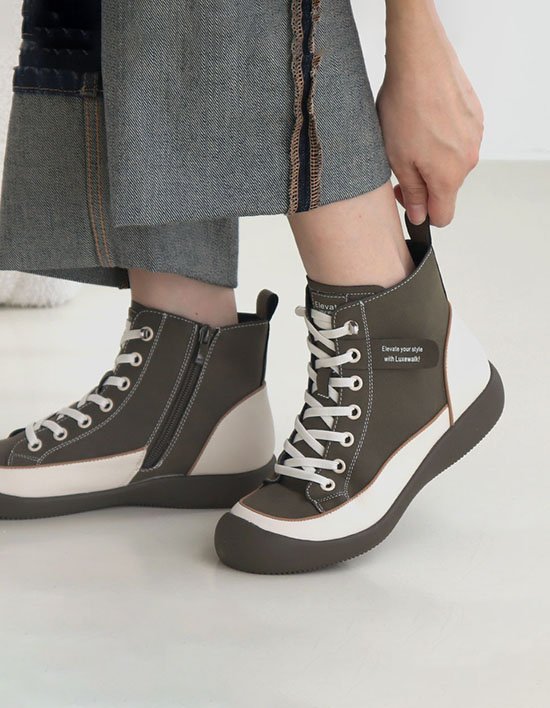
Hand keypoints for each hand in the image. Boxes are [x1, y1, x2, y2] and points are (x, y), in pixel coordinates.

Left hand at [377, 2, 483, 225]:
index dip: (422, 213)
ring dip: (433, 158)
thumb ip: (412, 192)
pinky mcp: (476, 117)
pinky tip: (425, 120)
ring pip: (452, 162)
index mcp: (448, 177)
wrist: (421, 62)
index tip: (406, 198)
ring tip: (411, 135)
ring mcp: (475, 137)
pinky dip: (443, 137)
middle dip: (425, 182)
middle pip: (447, 188)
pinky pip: (458, 139)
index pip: (443, 217)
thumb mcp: (397, 159)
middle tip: (400, 162)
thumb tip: (419, 215)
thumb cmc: (406, 107)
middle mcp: (468, 160)